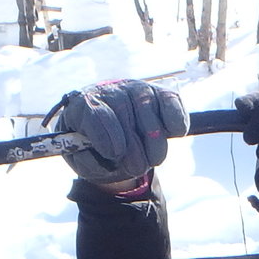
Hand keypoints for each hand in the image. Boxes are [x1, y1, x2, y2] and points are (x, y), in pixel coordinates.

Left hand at [54, 79, 184, 191]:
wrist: (114, 140)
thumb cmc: (95, 150)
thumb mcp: (84, 160)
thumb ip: (87, 160)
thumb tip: (104, 157)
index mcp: (82, 106)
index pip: (94, 113)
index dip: (106, 134)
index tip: (115, 154)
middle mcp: (109, 91)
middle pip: (122, 110)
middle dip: (134, 144)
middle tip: (138, 168)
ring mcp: (135, 89)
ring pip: (147, 106)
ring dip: (155, 139)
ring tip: (154, 160)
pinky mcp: (159, 93)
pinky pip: (170, 100)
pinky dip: (176, 118)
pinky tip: (174, 133)